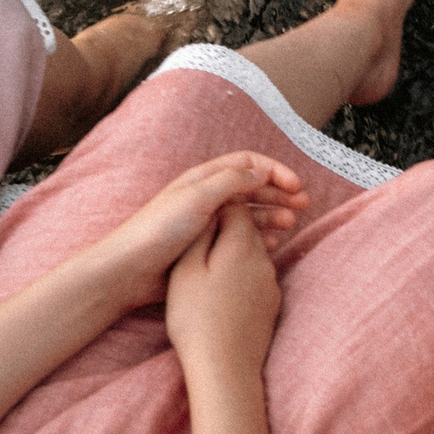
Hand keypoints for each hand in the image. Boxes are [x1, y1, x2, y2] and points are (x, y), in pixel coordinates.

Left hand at [89, 152, 305, 306]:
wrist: (130, 270)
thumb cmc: (159, 230)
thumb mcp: (197, 197)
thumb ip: (231, 181)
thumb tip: (260, 171)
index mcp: (204, 179)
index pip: (248, 164)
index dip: (275, 170)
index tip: (297, 185)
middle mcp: (208, 197)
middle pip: (253, 187)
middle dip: (280, 193)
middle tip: (304, 205)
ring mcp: (207, 223)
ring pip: (249, 213)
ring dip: (272, 215)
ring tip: (289, 225)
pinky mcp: (206, 247)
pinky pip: (240, 238)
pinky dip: (259, 238)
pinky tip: (271, 245)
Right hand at [165, 205, 281, 381]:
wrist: (225, 367)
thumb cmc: (197, 318)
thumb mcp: (187, 270)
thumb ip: (200, 235)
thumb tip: (211, 211)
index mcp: (242, 245)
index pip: (236, 208)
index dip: (216, 207)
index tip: (199, 216)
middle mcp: (263, 259)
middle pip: (248, 230)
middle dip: (228, 229)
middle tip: (201, 242)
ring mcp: (271, 283)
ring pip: (253, 255)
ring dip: (234, 256)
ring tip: (209, 272)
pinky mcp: (272, 305)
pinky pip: (256, 279)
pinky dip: (241, 279)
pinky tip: (224, 294)